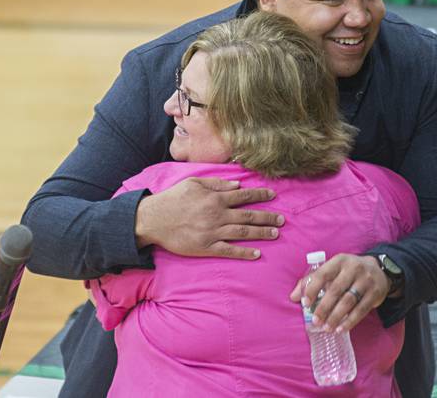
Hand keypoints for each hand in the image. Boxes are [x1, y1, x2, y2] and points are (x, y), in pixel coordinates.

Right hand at [134, 177, 282, 259]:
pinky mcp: (206, 247)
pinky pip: (229, 250)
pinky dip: (244, 252)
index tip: (273, 195)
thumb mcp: (194, 183)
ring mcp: (212, 232)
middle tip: (282, 219)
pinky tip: (257, 253)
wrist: (153, 219)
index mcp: (215, 198)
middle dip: (267, 217)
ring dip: (261, 233)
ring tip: (275, 233)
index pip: (243, 195)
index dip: (260, 195)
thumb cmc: (173, 199)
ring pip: (243, 232)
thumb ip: (217, 183)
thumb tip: (237, 185)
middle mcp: (217, 215)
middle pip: (248, 215)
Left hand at [289, 254, 389, 332]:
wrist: (379, 269)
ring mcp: (366, 281)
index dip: (312, 289)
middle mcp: (353, 268)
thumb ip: (312, 281)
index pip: (323, 274)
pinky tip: (341, 329)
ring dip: (336, 317)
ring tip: (326, 328)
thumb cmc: (348, 271)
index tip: (305, 303)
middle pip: (336, 290)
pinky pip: (361, 310)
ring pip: (349, 301)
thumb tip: (292, 297)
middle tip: (315, 321)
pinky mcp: (375, 293)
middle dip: (324, 307)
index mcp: (339, 261)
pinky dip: (350, 321)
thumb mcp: (332, 269)